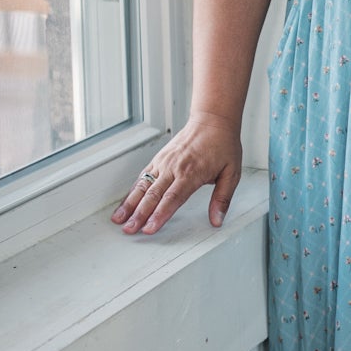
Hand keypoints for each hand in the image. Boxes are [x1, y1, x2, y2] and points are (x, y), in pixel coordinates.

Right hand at [111, 111, 243, 234]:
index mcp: (192, 173)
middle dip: (139, 215)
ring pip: (143, 186)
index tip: (150, 228)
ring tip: (119, 219)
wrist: (212, 120)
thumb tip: (217, 220)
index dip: (160, 215)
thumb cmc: (223, 145)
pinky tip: (125, 203)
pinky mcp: (159, 159)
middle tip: (130, 230)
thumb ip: (222, 199)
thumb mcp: (232, 173)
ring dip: (129, 204)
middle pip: (153, 195)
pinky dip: (132, 191)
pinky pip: (143, 176)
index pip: (172, 199)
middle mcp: (174, 168)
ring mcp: (164, 162)